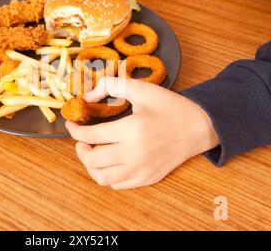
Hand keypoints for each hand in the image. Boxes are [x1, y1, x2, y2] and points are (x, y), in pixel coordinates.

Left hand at [65, 77, 218, 189]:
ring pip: (102, 178)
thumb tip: (88, 95)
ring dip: (91, 165)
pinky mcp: (147, 178)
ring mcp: (141, 170)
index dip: (75, 130)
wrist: (198, 128)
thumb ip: (112, 85)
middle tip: (83, 139)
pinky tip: (110, 160)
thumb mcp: (142, 89)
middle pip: (92, 160)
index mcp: (131, 130)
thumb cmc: (170, 107)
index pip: (90, 136)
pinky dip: (107, 174)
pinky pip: (117, 184)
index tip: (72, 124)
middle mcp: (134, 154)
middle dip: (80, 148)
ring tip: (94, 151)